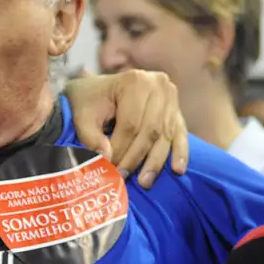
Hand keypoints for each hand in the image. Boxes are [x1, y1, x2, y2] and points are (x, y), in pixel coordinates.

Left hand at [63, 70, 188, 187]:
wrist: (100, 89)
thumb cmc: (90, 101)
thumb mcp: (82, 113)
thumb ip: (90, 135)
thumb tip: (106, 157)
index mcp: (134, 81)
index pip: (131, 122)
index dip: (120, 148)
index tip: (108, 167)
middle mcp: (158, 86)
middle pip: (150, 130)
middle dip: (135, 157)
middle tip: (122, 177)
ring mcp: (171, 99)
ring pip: (165, 136)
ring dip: (155, 162)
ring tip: (144, 182)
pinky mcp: (177, 112)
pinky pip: (180, 135)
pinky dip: (180, 153)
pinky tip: (178, 170)